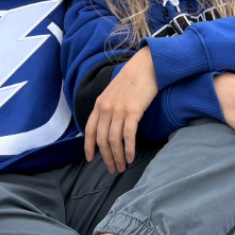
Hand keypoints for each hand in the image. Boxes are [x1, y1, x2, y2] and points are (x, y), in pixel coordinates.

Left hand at [85, 47, 158, 173]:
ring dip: (118, 157)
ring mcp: (118, 110)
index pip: (90, 130)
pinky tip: (131, 157)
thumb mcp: (112, 92)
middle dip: (106, 157)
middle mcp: (106, 108)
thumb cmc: (132, 80)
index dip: (89, 147)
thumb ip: (107, 107)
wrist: (146, 66)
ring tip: (122, 166)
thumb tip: (108, 125)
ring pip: (114, 140)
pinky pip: (128, 136)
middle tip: (112, 169)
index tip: (91, 159)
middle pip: (101, 139)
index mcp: (99, 104)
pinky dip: (129, 149)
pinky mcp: (133, 111)